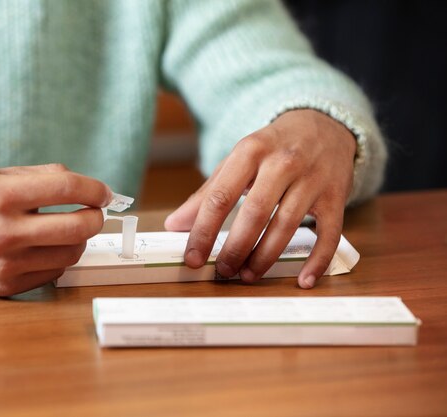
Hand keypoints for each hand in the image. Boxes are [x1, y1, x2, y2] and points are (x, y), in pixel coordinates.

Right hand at [0, 164, 111, 295]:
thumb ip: (42, 176)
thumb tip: (85, 186)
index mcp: (0, 195)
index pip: (66, 189)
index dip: (94, 189)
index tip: (104, 192)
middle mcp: (3, 232)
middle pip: (77, 227)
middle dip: (95, 217)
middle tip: (94, 211)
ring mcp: (5, 264)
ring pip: (71, 254)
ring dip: (79, 240)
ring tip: (69, 228)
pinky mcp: (5, 286)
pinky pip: (53, 273)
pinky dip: (59, 258)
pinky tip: (47, 247)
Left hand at [164, 109, 355, 288]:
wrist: (324, 123)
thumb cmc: (273, 147)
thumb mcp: (238, 160)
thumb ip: (207, 193)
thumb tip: (174, 224)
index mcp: (250, 151)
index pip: (220, 197)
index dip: (203, 232)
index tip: (192, 258)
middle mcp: (282, 162)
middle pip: (254, 213)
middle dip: (235, 248)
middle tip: (223, 270)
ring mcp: (312, 179)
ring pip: (287, 226)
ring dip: (265, 257)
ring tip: (248, 275)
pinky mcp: (336, 195)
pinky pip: (329, 234)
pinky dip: (317, 260)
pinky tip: (303, 280)